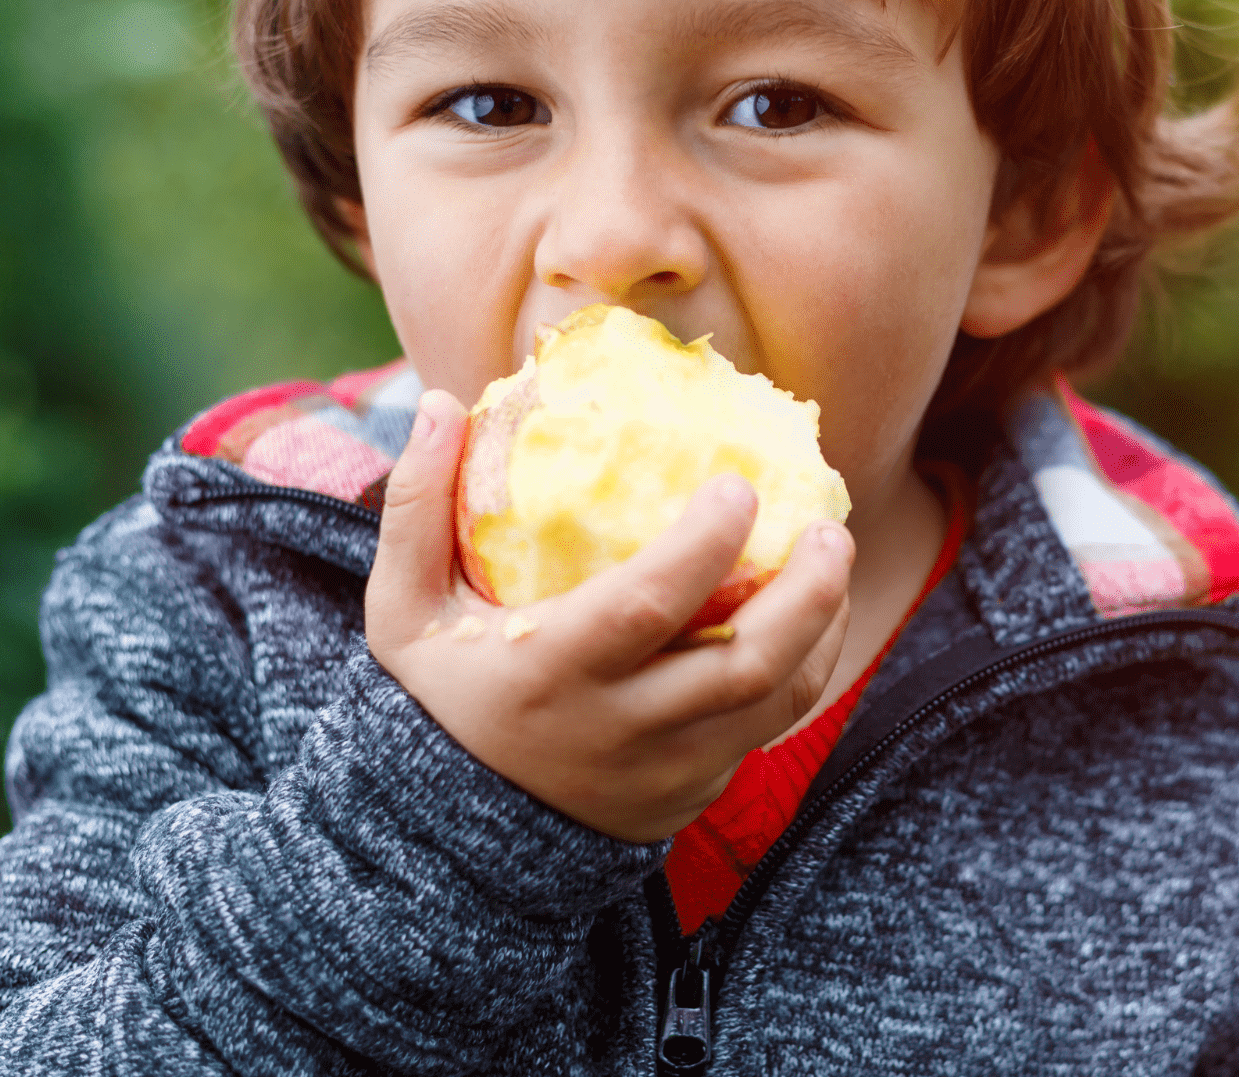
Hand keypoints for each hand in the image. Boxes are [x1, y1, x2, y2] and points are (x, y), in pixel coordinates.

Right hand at [365, 389, 853, 842]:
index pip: (645, 607)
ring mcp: (665, 770)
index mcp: (550, 674)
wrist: (453, 834)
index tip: (740, 487)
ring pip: (774, 699)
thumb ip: (416, 510)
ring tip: (834, 559)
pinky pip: (768, 728)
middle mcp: (619, 729)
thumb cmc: (438, 697)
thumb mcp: (404, 612)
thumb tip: (443, 404)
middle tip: (830, 528)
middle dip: (806, 592)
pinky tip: (812, 616)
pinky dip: (803, 669)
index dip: (704, 545)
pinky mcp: (692, 792)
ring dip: (822, 627)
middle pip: (743, 664)